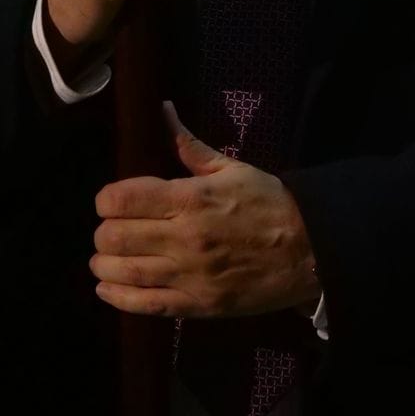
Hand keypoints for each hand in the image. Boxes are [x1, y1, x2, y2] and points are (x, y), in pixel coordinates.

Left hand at [91, 104, 319, 319]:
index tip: (111, 201)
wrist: (311, 250)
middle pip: (114, 236)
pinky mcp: (197, 305)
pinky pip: (145, 305)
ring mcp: (189, 275)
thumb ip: (189, 146)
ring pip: (123, 271)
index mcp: (190, 198)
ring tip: (106, 257)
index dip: (106, 199)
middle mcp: (183, 237)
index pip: (120, 198)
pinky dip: (118, 297)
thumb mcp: (232, 168)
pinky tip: (107, 287)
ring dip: (104, 263)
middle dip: (104, 231)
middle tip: (111, 229)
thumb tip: (163, 110)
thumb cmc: (270, 203)